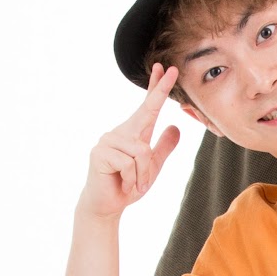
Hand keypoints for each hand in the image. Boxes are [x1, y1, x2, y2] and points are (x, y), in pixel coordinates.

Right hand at [80, 64, 180, 218]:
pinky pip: (130, 163)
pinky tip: (123, 184)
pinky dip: (133, 178)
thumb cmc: (128, 185)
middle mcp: (120, 132)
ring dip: (143, 174)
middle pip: (147, 110)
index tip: (165, 68)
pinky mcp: (101, 153)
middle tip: (171, 69)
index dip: (157, 87)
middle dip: (160, 90)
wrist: (107, 206)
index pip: (148, 106)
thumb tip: (175, 127)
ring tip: (134, 184)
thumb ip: (163, 147)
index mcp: (134, 132)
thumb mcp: (152, 166)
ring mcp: (108, 141)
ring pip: (143, 151)